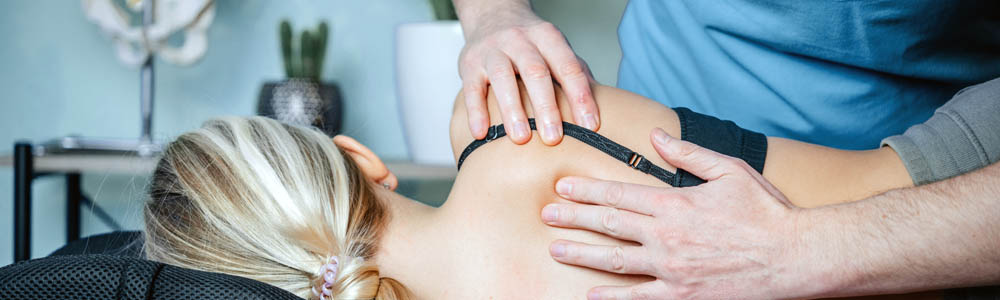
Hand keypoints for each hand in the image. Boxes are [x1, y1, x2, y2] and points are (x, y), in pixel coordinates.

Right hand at [457, 2, 598, 144]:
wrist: (492, 16)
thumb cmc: (530, 44)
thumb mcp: (555, 50)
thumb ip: (575, 74)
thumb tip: (600, 107)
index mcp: (548, 37)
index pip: (568, 66)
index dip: (581, 96)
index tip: (590, 125)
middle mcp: (520, 40)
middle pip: (535, 72)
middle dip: (546, 107)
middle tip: (554, 138)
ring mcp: (492, 50)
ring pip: (502, 78)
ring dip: (512, 110)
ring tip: (521, 139)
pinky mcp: (469, 63)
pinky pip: (471, 88)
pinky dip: (476, 111)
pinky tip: (482, 133)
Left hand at [541, 128, 809, 298]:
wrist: (795, 257)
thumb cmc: (766, 212)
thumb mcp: (730, 170)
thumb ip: (689, 153)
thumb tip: (658, 136)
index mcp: (675, 203)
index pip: (618, 193)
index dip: (586, 190)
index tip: (562, 187)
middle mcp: (666, 236)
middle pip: (608, 224)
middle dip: (573, 219)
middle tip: (547, 216)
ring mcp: (671, 268)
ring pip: (615, 260)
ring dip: (582, 254)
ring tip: (556, 249)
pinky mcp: (683, 295)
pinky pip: (640, 299)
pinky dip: (613, 298)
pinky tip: (592, 296)